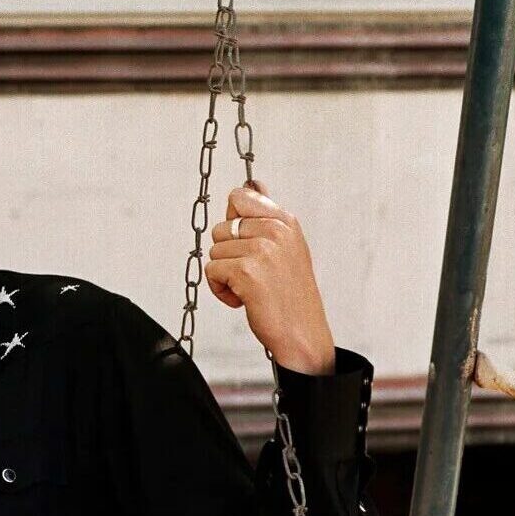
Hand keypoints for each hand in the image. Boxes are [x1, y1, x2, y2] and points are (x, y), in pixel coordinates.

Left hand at [206, 181, 336, 374]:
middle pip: (220, 227)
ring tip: (250, 288)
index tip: (246, 244)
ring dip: (224, 275)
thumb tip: (252, 183)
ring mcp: (262, 250)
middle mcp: (276, 230)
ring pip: (214, 251)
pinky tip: (242, 299)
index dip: (233, 223)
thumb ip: (265, 216)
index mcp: (285, 221)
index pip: (239, 196)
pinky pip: (211, 271)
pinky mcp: (247, 271)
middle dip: (228, 254)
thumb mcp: (286, 246)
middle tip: (252, 274)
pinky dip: (220, 290)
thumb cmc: (290, 294)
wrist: (303, 333)